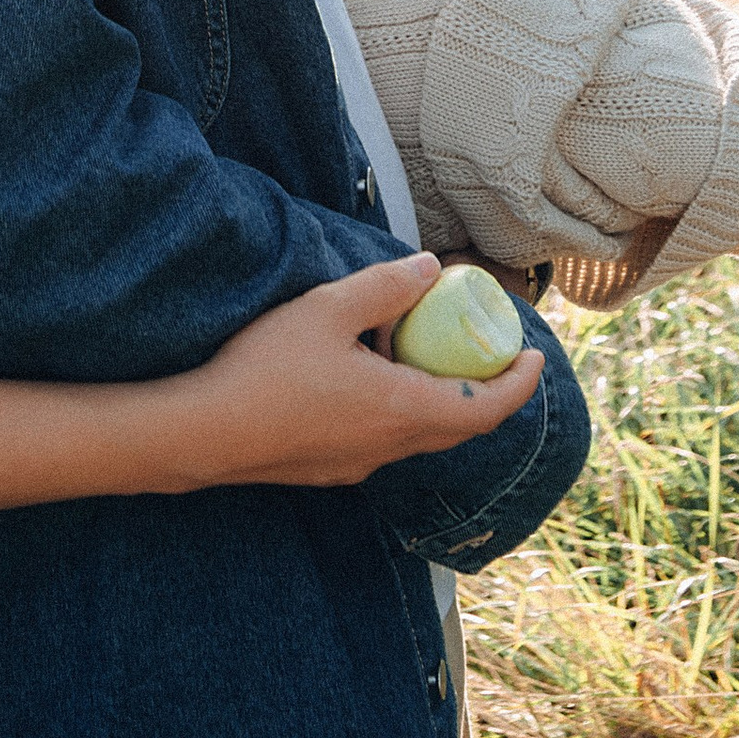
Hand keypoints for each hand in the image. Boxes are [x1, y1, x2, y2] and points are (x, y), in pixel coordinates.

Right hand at [181, 252, 545, 489]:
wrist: (203, 435)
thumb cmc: (264, 371)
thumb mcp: (327, 310)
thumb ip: (383, 288)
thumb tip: (428, 268)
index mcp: (403, 410)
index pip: (486, 407)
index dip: (519, 384)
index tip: (535, 357)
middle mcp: (390, 446)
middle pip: (460, 426)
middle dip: (485, 390)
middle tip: (491, 353)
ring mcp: (359, 464)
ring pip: (420, 434)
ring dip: (436, 398)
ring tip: (418, 352)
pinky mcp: (330, 469)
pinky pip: (385, 439)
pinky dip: (398, 409)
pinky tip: (364, 377)